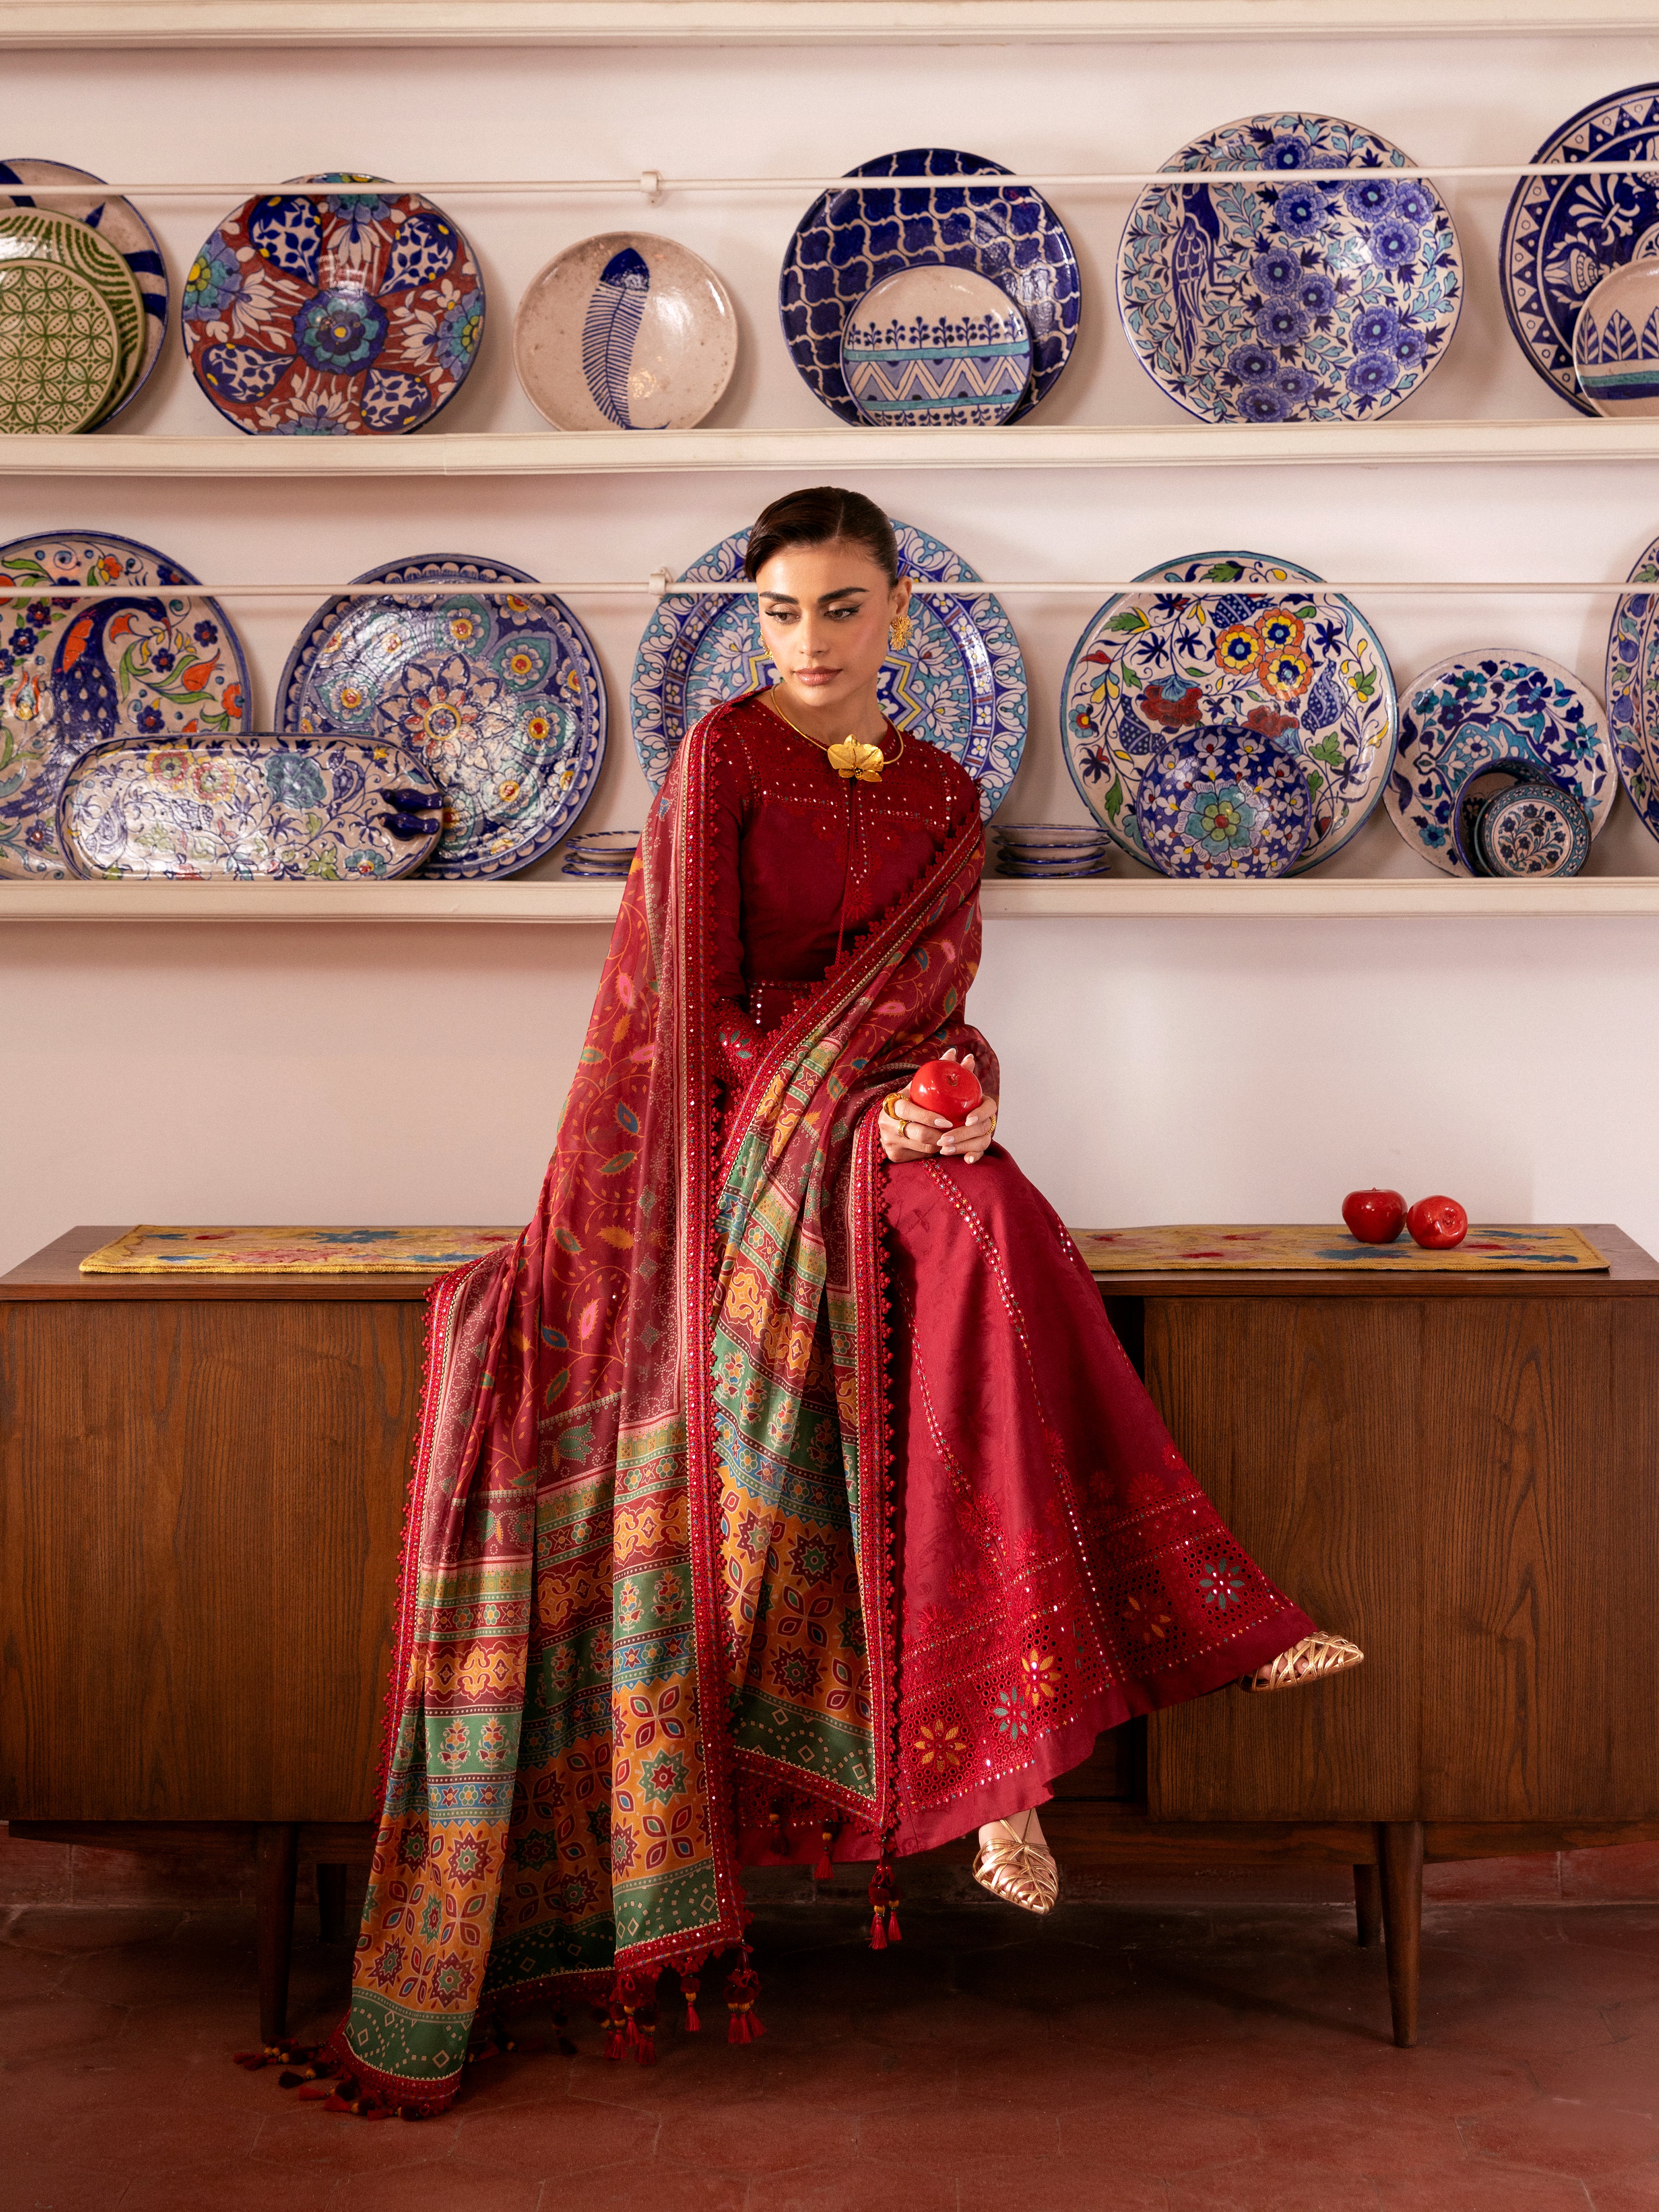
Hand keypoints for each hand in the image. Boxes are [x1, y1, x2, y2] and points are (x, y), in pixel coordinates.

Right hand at [879, 1050, 998, 1166]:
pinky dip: (934, 1152)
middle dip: (937, 1134)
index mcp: (892, 1104)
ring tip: (952, 1138)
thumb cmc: (912, 1102)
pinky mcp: (895, 1155)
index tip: (946, 1120)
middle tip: (952, 1132)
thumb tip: (963, 1056)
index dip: (927, 1116)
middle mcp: (886, 1123)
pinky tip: (942, 1147)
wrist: (889, 1124)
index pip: (908, 1110)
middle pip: (916, 1133)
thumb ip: (940, 1072)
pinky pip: (920, 1157)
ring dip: (940, 1144)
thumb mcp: (920, 1088)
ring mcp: (889, 1141)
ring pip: (922, 1148)